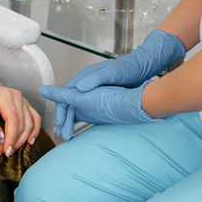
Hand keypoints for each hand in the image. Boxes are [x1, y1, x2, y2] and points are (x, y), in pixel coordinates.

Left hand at [0, 82, 41, 157]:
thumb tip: (1, 140)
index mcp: (4, 95)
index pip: (13, 119)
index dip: (11, 137)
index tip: (6, 151)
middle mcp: (16, 96)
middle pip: (23, 123)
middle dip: (15, 141)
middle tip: (3, 153)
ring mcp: (22, 100)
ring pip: (30, 123)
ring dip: (23, 139)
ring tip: (11, 150)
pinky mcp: (24, 105)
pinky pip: (35, 119)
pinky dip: (34, 131)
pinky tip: (29, 142)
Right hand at [55, 29, 184, 137]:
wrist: (142, 67)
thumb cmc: (128, 68)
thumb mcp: (111, 73)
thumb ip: (94, 79)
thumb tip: (78, 88)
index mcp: (85, 77)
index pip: (65, 94)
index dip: (61, 110)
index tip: (60, 125)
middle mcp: (86, 83)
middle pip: (69, 102)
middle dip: (64, 118)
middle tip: (63, 134)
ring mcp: (93, 90)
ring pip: (76, 106)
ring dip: (71, 120)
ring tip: (68, 134)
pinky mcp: (101, 95)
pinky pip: (86, 108)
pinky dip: (81, 117)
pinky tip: (81, 126)